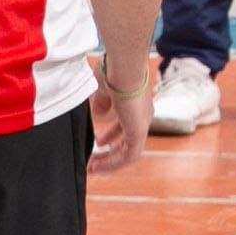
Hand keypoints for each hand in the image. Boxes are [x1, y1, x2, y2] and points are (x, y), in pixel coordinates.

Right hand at [88, 61, 150, 175]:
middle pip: (127, 140)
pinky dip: (112, 163)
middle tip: (94, 158)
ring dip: (109, 161)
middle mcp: (142, 115)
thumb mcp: (104, 88)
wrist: (124, 67)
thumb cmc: (114, 71)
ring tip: (93, 167)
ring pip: (128, 151)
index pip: (125, 124)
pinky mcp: (138, 131)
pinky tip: (98, 166)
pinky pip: (127, 156)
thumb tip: (99, 114)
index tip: (98, 141)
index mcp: (136, 104)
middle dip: (109, 151)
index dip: (111, 135)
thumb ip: (102, 102)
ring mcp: (142, 124)